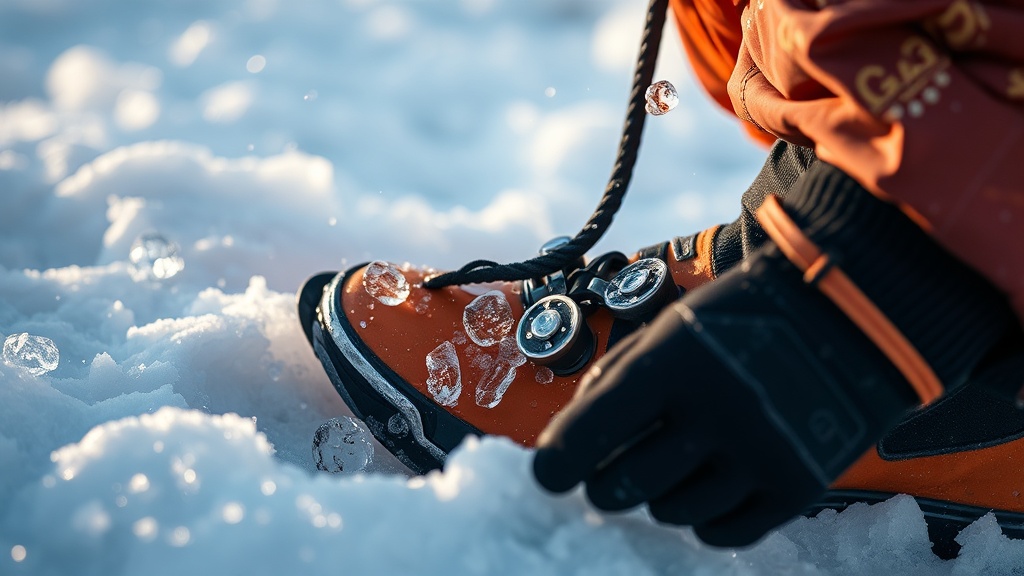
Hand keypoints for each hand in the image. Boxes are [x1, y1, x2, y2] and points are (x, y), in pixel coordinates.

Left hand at [533, 246, 916, 546]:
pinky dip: (703, 516)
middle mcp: (715, 414)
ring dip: (657, 494)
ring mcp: (759, 454)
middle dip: (602, 481)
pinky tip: (709, 483)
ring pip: (668, 512)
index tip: (548, 475)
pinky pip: (721, 531)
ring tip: (675, 460)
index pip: (587, 435)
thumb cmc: (740, 320)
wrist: (847, 317)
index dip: (555, 463)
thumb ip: (615, 382)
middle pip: (619, 487)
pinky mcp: (796, 487)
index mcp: (672, 365)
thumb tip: (565, 445)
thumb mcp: (669, 328)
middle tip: (608, 469)